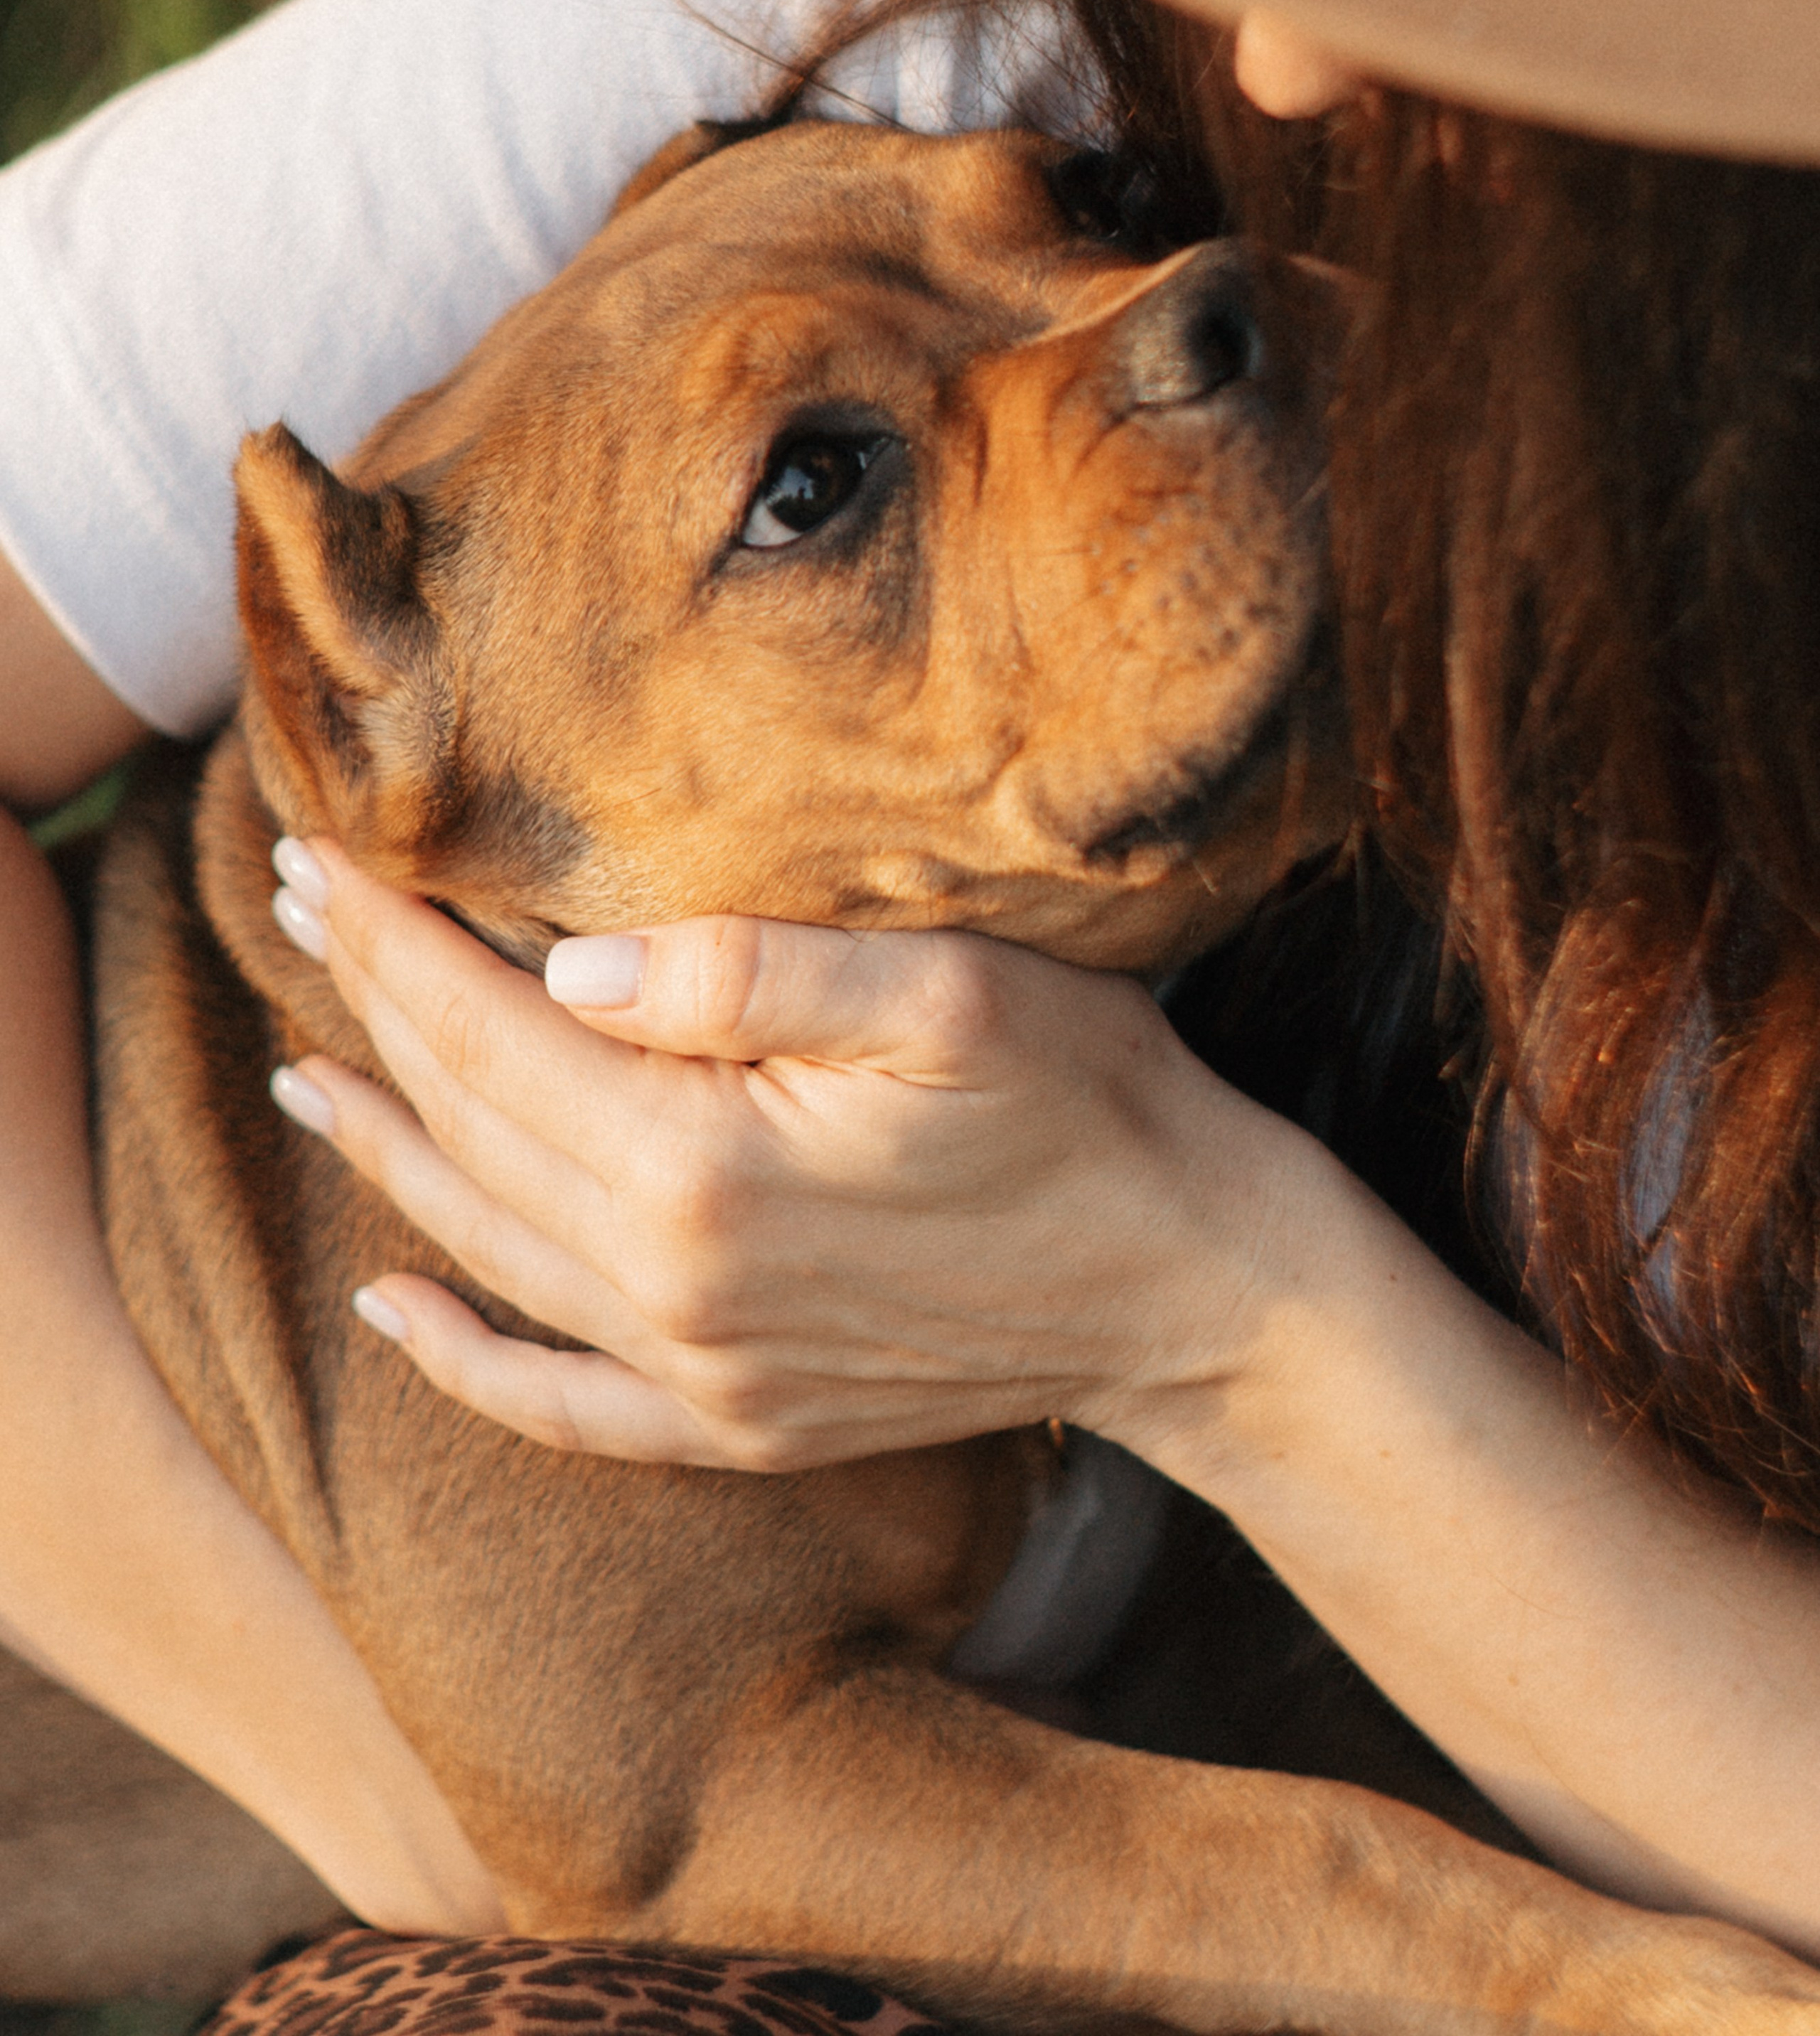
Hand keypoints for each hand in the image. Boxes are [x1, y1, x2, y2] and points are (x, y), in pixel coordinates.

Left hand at [269, 842, 1308, 1470]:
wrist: (1201, 1286)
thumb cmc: (1092, 1104)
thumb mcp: (947, 992)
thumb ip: (745, 974)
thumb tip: (564, 973)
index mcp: (704, 1172)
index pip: (492, 1034)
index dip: (395, 940)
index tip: (320, 854)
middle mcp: (675, 1292)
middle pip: (473, 1130)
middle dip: (373, 1009)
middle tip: (295, 907)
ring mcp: (706, 1373)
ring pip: (488, 1250)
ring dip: (387, 1152)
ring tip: (303, 1070)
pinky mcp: (745, 1418)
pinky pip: (558, 1404)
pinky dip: (464, 1356)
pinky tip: (395, 1310)